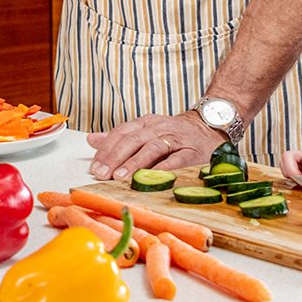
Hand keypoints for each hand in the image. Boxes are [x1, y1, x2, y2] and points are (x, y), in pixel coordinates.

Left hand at [86, 112, 221, 181]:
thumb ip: (119, 137)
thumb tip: (91, 140)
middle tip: (102, 173)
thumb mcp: (146, 131)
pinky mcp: (192, 151)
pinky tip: (151, 178)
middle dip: (115, 157)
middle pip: (133, 140)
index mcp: (146, 123)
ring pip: (152, 148)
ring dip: (134, 163)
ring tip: (120, 176)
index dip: (106, 150)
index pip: (121, 133)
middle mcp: (159, 127)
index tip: (94, 167)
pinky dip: (163, 169)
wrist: (210, 127)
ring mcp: (176, 138)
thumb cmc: (174, 134)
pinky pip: (176, 159)